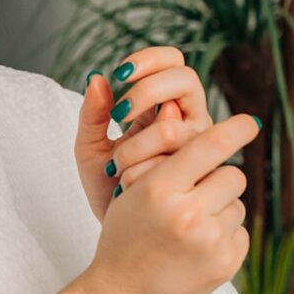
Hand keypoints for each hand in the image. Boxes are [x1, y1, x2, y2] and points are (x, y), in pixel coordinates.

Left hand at [75, 47, 212, 223]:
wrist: (120, 234)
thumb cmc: (106, 189)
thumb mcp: (90, 151)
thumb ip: (91, 116)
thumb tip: (96, 78)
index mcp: (161, 106)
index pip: (171, 61)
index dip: (150, 59)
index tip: (120, 74)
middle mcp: (186, 120)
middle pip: (185, 80)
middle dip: (147, 91)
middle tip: (119, 113)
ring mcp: (198, 148)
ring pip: (178, 126)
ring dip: (140, 143)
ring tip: (116, 168)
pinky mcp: (203, 176)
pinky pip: (183, 163)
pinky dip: (147, 170)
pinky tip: (127, 184)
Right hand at [78, 112, 260, 293]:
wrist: (123, 293)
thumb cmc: (124, 234)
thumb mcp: (131, 191)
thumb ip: (164, 159)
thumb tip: (202, 127)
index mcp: (157, 189)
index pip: (209, 146)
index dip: (234, 130)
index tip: (250, 122)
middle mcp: (186, 214)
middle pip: (232, 175)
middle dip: (217, 179)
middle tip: (196, 192)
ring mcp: (209, 242)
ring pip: (237, 204)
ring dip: (219, 208)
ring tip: (188, 226)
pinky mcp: (226, 264)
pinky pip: (240, 231)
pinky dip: (223, 234)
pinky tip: (196, 246)